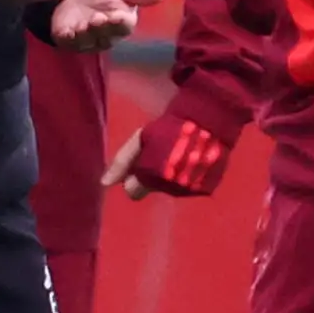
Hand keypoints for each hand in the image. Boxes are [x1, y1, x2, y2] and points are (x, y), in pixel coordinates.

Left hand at [49, 0, 164, 51]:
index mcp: (121, 23)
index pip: (124, 26)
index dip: (120, 23)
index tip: (117, 16)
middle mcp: (105, 36)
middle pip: (106, 36)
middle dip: (102, 28)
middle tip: (98, 18)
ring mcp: (85, 41)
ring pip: (87, 41)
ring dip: (85, 34)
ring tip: (83, 25)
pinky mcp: (66, 40)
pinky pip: (67, 43)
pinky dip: (67, 38)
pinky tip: (66, 32)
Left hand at [102, 108, 237, 199]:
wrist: (209, 122)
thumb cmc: (169, 127)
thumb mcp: (141, 139)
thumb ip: (122, 161)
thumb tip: (104, 183)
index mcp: (151, 177)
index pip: (133, 191)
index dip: (134, 178)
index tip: (141, 165)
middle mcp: (170, 189)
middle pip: (153, 189)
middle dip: (154, 177)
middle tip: (164, 155)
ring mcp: (189, 191)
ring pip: (172, 190)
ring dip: (173, 178)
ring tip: (180, 155)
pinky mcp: (206, 189)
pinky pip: (191, 189)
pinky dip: (191, 178)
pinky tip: (194, 160)